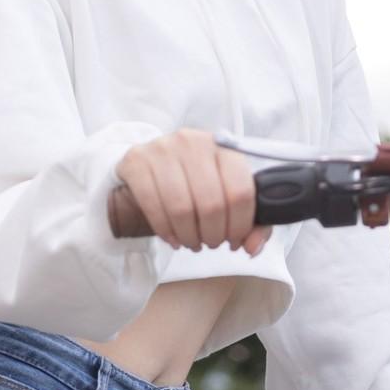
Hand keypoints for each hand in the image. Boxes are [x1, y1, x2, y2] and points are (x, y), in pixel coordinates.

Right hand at [115, 128, 272, 255]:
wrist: (153, 161)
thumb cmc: (196, 180)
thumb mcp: (228, 193)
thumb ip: (252, 221)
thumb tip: (252, 247)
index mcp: (225, 147)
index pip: (241, 192)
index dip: (240, 225)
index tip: (235, 240)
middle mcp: (194, 142)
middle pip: (212, 204)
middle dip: (214, 234)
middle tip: (211, 242)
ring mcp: (163, 149)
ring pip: (182, 208)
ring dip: (190, 236)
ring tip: (192, 242)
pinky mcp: (137, 161)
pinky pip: (153, 207)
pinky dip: (166, 231)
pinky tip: (173, 237)